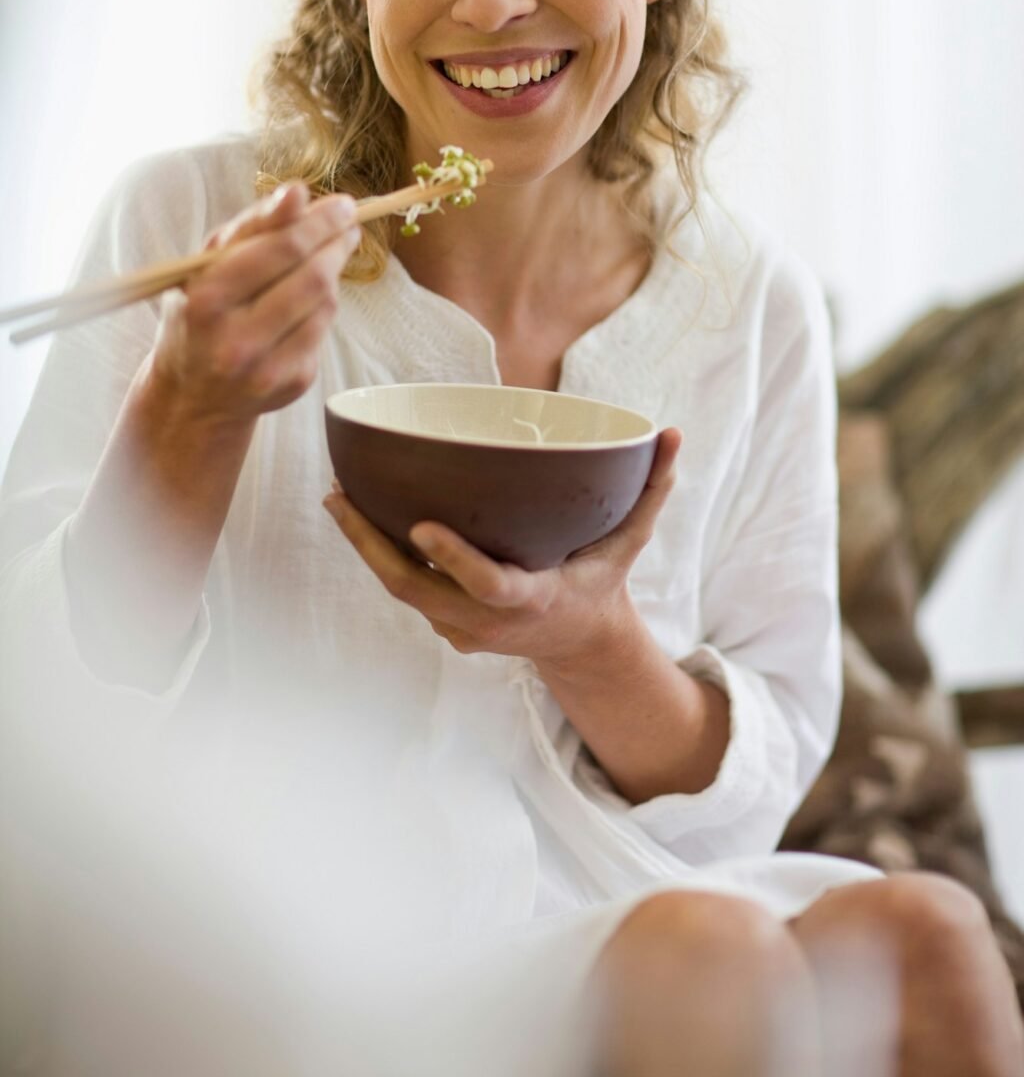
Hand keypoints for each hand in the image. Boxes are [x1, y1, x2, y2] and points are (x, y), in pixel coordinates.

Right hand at [147, 182, 360, 425]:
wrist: (194, 394)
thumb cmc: (202, 312)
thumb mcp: (209, 264)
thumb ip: (253, 225)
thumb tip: (298, 193)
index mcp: (206, 300)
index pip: (280, 249)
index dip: (320, 222)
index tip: (343, 205)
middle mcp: (235, 340)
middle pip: (312, 276)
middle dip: (337, 242)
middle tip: (348, 223)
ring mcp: (267, 368)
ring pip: (325, 302)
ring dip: (333, 271)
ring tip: (329, 254)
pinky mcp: (293, 383)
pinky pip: (325, 329)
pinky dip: (324, 306)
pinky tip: (311, 298)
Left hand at [323, 427, 682, 672]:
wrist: (580, 647)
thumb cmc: (601, 581)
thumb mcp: (631, 542)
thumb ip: (651, 491)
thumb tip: (673, 433)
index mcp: (533, 600)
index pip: (489, 584)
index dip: (455, 558)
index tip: (421, 524)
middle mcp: (489, 622)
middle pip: (416, 588)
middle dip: (371, 546)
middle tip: (339, 499)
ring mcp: (461, 629)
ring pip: (401, 589)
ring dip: (364, 548)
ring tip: (337, 498)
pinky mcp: (445, 626)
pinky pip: (406, 589)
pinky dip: (380, 556)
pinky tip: (359, 517)